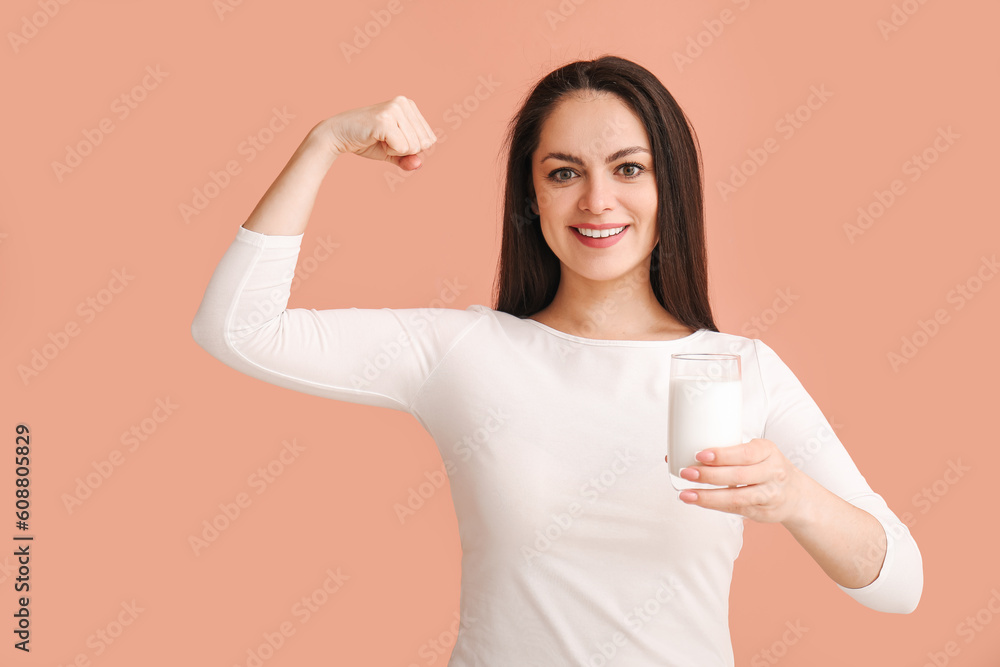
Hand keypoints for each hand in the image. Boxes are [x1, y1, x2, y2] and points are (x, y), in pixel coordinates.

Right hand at [312, 95, 437, 169]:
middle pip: (424, 143)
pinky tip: (375, 139)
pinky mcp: (385, 120)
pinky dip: (389, 151)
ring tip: (379, 138)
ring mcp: (394, 109)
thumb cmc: (366, 141)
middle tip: (384, 139)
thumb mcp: (393, 151)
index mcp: (409, 105)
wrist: (337, 135)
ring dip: (395, 150)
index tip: (391, 138)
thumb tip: (419, 164)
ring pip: (414, 146)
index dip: (410, 148)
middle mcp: (403, 103)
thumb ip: (408, 158)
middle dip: (404, 150)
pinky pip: (402, 148)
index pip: (429, 139)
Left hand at [667, 438, 811, 524]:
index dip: (722, 454)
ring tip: (686, 494)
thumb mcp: (758, 452)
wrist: (797, 495)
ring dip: (708, 496)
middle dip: (709, 475)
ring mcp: (769, 495)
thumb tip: (684, 449)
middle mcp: (773, 472)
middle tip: (686, 472)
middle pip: (738, 475)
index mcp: (768, 450)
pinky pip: (735, 509)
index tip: (699, 454)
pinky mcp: (762, 512)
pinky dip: (714, 505)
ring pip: (737, 497)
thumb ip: (730, 451)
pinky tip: (699, 501)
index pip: (745, 452)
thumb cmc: (766, 467)